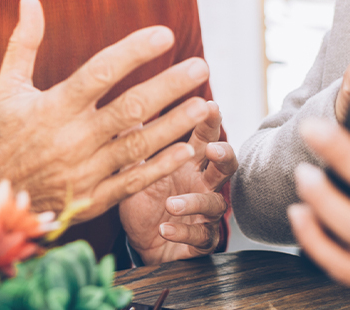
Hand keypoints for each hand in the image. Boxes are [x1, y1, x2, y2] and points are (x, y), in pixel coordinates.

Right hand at [0, 0, 211, 219]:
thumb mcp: (6, 88)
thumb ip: (24, 43)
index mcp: (53, 107)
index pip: (100, 72)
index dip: (134, 52)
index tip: (164, 33)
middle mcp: (72, 139)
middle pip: (130, 108)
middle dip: (169, 86)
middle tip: (201, 67)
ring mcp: (84, 171)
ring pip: (138, 145)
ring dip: (174, 125)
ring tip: (203, 104)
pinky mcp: (91, 199)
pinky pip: (133, 181)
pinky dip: (162, 166)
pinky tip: (187, 148)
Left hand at [119, 101, 235, 264]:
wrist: (142, 243)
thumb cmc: (144, 201)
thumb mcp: (134, 171)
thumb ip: (134, 143)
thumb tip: (123, 106)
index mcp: (190, 164)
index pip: (205, 137)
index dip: (210, 122)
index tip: (210, 105)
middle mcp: (203, 185)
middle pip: (226, 166)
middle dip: (223, 155)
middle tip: (212, 150)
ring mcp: (205, 213)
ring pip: (214, 203)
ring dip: (194, 201)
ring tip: (171, 203)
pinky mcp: (202, 240)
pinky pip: (200, 236)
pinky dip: (183, 232)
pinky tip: (166, 229)